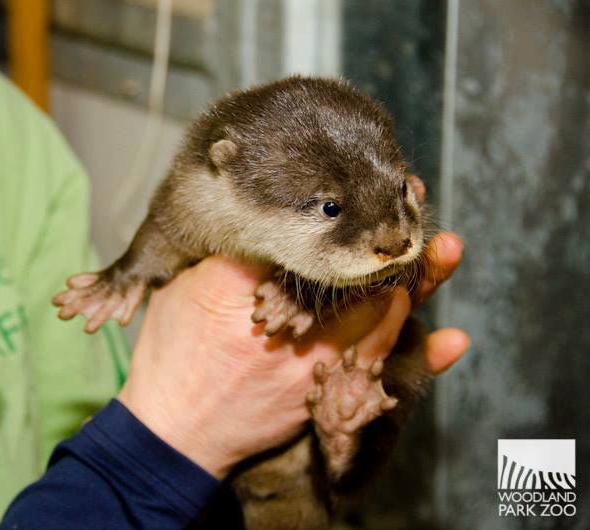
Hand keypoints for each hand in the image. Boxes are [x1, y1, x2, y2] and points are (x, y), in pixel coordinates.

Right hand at [118, 233, 467, 478]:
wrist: (173, 427)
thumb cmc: (171, 352)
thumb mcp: (182, 289)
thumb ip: (224, 254)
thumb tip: (261, 221)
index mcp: (243, 284)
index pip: (303, 236)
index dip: (345, 207)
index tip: (372, 184)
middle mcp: (285, 321)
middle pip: (352, 272)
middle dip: (390, 236)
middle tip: (417, 199)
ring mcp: (308, 361)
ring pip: (374, 317)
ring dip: (416, 281)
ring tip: (446, 249)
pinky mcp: (319, 393)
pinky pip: (375, 372)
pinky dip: (417, 355)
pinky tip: (450, 340)